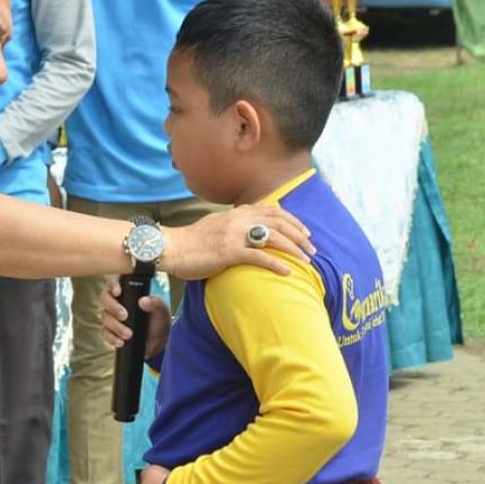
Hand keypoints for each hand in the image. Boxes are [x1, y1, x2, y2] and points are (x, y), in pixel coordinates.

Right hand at [100, 276, 169, 357]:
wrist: (158, 342)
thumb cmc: (159, 321)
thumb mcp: (162, 311)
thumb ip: (156, 304)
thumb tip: (144, 301)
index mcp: (128, 292)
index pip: (115, 282)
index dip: (113, 285)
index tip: (118, 292)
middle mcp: (117, 302)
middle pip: (105, 299)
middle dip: (113, 307)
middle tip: (124, 315)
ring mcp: (112, 317)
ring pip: (105, 317)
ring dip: (116, 326)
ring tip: (128, 334)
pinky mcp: (111, 332)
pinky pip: (106, 333)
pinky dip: (112, 338)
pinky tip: (121, 342)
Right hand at [160, 204, 315, 279]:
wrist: (171, 247)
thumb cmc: (191, 241)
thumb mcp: (215, 225)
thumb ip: (233, 223)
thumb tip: (246, 224)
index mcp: (236, 213)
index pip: (272, 210)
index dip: (292, 220)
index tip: (304, 230)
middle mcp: (238, 220)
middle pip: (278, 222)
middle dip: (299, 234)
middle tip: (312, 247)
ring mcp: (234, 235)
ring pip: (273, 238)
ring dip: (294, 249)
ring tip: (307, 260)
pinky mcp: (229, 252)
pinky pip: (259, 257)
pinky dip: (276, 264)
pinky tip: (288, 273)